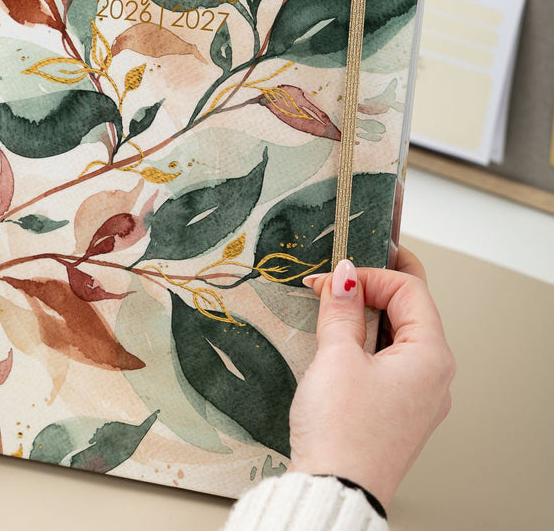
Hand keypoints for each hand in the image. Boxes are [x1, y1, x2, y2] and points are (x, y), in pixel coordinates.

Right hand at [288, 248, 454, 507]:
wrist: (335, 490)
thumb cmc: (343, 432)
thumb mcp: (337, 356)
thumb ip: (342, 308)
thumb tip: (345, 275)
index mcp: (430, 356)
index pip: (410, 290)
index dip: (371, 273)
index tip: (333, 276)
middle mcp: (432, 375)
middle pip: (410, 310)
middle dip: (373, 286)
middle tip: (339, 275)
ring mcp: (417, 395)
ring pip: (397, 335)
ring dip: (366, 314)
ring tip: (332, 305)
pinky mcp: (397, 409)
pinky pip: (388, 360)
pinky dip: (364, 341)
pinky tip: (338, 339)